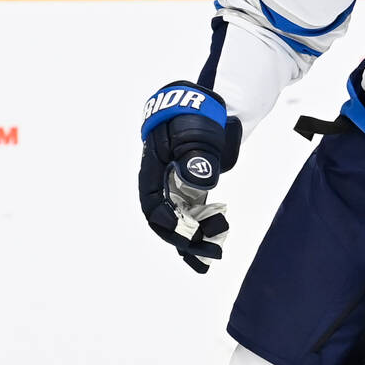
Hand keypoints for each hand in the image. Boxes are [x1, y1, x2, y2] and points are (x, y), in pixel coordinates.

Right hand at [138, 82, 240, 272]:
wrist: (200, 107)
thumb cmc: (194, 118)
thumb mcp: (194, 133)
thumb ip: (195, 157)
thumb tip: (198, 183)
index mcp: (153, 170)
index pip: (152, 204)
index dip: (167, 221)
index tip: (188, 232)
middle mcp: (161, 184)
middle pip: (165, 220)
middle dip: (184, 239)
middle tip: (208, 255)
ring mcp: (175, 188)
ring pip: (179, 222)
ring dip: (194, 241)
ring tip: (213, 258)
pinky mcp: (189, 191)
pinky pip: (190, 217)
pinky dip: (199, 233)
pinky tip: (211, 249)